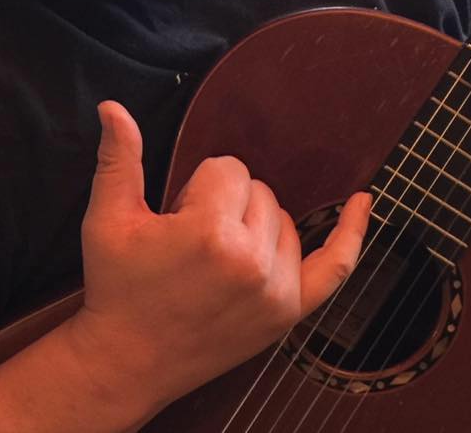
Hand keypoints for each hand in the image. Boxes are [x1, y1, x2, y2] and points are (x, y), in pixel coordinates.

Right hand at [70, 100, 370, 409]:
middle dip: (225, 206)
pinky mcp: (288, 312)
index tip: (176, 218)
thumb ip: (118, 159)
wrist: (127, 362)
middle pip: (259, 191)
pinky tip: (363, 201)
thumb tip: (113, 107)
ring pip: (284, 220)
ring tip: (216, 259)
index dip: (199, 188)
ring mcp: (275, 290)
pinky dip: (351, 234)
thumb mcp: (107, 220)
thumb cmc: (117, 287)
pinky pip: (335, 266)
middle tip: (190, 244)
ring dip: (256, 226)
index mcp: (209, 233)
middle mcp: (250, 262)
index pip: (228, 169)